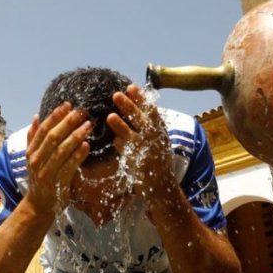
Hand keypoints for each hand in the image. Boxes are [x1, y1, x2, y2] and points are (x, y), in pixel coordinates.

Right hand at [24, 102, 91, 218]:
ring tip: (88, 125)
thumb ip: (34, 137)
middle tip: (82, 112)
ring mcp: (46, 173)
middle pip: (53, 137)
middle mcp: (37, 161)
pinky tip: (87, 145)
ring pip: (62, 151)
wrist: (38, 205)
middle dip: (68, 123)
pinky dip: (78, 156)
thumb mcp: (33, 157)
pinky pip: (69, 167)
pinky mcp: (58, 183)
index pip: (44, 130)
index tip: (68, 105)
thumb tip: (36, 116)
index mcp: (32, 152)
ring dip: (76, 136)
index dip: (55, 116)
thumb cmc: (39, 178)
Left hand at [107, 84, 173, 198]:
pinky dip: (123, 146)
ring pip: (134, 135)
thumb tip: (136, 106)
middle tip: (116, 94)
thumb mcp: (156, 140)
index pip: (151, 110)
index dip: (141, 99)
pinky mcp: (141, 164)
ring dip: (122, 126)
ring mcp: (149, 151)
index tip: (132, 87)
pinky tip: (115, 141)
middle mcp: (156, 139)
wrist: (162, 186)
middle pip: (142, 119)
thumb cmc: (156, 160)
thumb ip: (146, 126)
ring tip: (110, 116)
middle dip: (130, 106)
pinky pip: (130, 153)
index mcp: (160, 131)